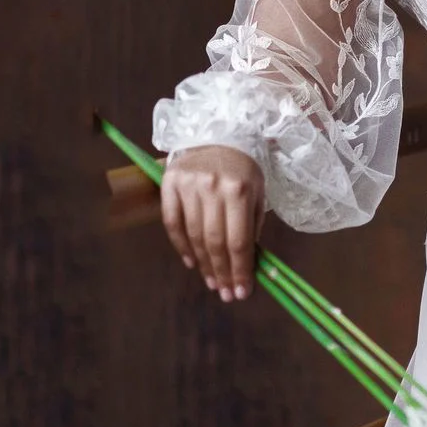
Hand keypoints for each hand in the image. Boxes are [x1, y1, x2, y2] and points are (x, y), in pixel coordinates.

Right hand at [159, 144, 267, 302]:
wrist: (218, 132)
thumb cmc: (244, 167)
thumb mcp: (258, 192)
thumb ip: (252, 226)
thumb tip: (247, 264)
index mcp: (239, 190)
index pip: (239, 241)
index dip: (240, 270)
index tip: (242, 292)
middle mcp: (212, 188)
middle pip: (215, 242)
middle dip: (222, 272)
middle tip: (226, 294)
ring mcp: (188, 186)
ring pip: (193, 236)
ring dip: (204, 264)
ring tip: (212, 282)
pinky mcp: (169, 183)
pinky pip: (172, 223)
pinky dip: (181, 246)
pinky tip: (192, 262)